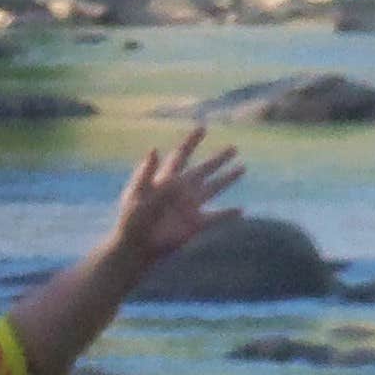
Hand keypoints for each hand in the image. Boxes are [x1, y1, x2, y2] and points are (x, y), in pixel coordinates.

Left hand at [107, 125, 245, 269]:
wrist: (136, 246)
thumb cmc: (131, 219)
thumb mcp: (136, 193)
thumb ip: (146, 173)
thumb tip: (154, 149)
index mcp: (166, 179)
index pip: (181, 155)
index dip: (191, 141)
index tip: (202, 128)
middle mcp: (181, 189)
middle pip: (203, 169)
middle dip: (218, 159)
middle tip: (233, 148)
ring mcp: (190, 206)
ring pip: (214, 188)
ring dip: (228, 178)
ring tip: (242, 168)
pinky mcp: (195, 224)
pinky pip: (216, 217)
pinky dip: (228, 214)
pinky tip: (242, 210)